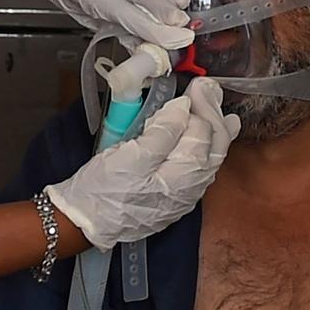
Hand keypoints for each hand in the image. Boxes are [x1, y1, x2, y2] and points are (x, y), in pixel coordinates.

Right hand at [46, 78, 239, 250]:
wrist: (83, 224)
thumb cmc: (103, 190)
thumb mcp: (130, 157)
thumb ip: (162, 133)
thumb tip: (184, 108)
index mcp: (182, 177)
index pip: (202, 134)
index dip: (199, 106)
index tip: (193, 86)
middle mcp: (190, 189)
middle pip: (214, 148)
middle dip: (213, 116)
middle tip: (209, 89)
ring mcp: (182, 196)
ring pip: (209, 161)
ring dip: (216, 134)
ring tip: (226, 116)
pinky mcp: (171, 199)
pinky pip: (198, 171)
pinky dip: (204, 152)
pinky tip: (204, 145)